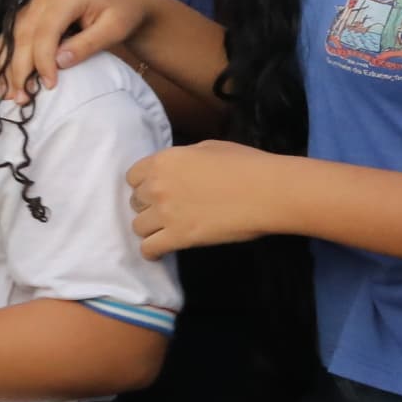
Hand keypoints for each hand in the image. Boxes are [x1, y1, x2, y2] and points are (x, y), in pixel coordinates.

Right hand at [5, 0, 150, 101]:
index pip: (45, 32)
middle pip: (22, 36)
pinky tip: (5, 78)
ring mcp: (33, 3)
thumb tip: (59, 63)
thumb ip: (87, 44)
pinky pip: (11, 36)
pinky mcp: (30, 12)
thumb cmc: (124, 14)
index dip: (43, 61)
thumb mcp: (114, 29)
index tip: (49, 87)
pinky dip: (6, 58)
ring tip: (9, 94)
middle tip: (21, 99)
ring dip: (7, 66)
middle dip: (19, 69)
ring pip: (11, 37)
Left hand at [128, 141, 273, 255]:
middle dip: (148, 206)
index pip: (133, 177)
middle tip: (167, 211)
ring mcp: (165, 213)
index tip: (156, 192)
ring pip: (138, 227)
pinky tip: (159, 252)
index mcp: (163, 161)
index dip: (144, 186)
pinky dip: (152, 252)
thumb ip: (183, 159)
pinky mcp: (178, 236)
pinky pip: (149, 248)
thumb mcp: (208, 148)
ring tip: (164, 232)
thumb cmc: (247, 165)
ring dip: (150, 229)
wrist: (268, 191)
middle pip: (135, 202)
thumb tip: (178, 169)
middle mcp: (157, 186)